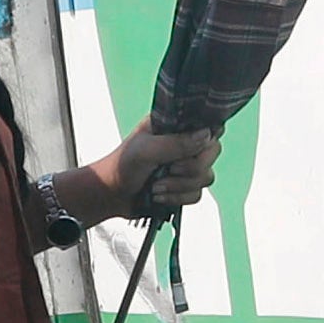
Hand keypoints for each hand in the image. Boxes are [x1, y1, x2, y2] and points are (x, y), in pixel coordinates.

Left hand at [47, 123, 221, 226]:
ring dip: (180, 186)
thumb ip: (176, 143)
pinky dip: (177, 198)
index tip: (194, 147)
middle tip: (170, 169)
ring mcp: (184, 167)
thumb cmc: (122, 165)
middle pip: (212, 153)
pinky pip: (197, 195)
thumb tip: (206, 135)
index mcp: (175, 126)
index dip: (207, 136)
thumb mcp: (146, 150)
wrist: (111, 194)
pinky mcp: (183, 187)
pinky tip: (159, 196)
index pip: (207, 124)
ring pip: (205, 177)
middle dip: (191, 167)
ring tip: (157, 186)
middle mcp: (183, 144)